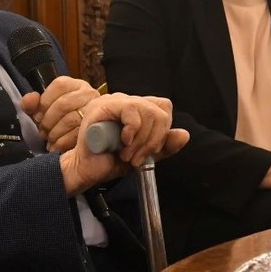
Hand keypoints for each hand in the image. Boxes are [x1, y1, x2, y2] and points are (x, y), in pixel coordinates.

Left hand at [21, 76, 96, 151]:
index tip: (38, 116)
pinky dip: (63, 142)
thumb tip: (30, 99)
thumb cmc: (59, 124)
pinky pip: (78, 135)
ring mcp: (96, 111)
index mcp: (75, 86)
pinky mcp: (98, 129)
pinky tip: (57, 146)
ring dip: (55, 133)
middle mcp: (89, 94)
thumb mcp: (43, 112)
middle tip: (43, 131)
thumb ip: (32, 104)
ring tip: (50, 139)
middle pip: (64, 103)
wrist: (78, 143)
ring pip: (71, 119)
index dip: (45, 102)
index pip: (60, 85)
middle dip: (48, 121)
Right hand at [59, 92, 188, 195]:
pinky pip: (130, 109)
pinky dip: (132, 130)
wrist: (87, 170)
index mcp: (136, 110)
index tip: (151, 150)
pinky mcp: (103, 105)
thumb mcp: (145, 155)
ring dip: (141, 140)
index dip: (163, 130)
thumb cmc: (111, 161)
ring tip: (127, 154)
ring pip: (148, 111)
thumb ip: (164, 146)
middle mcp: (126, 101)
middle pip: (160, 111)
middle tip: (138, 157)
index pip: (164, 107)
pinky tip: (123, 142)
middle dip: (154, 140)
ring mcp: (114, 101)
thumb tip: (184, 135)